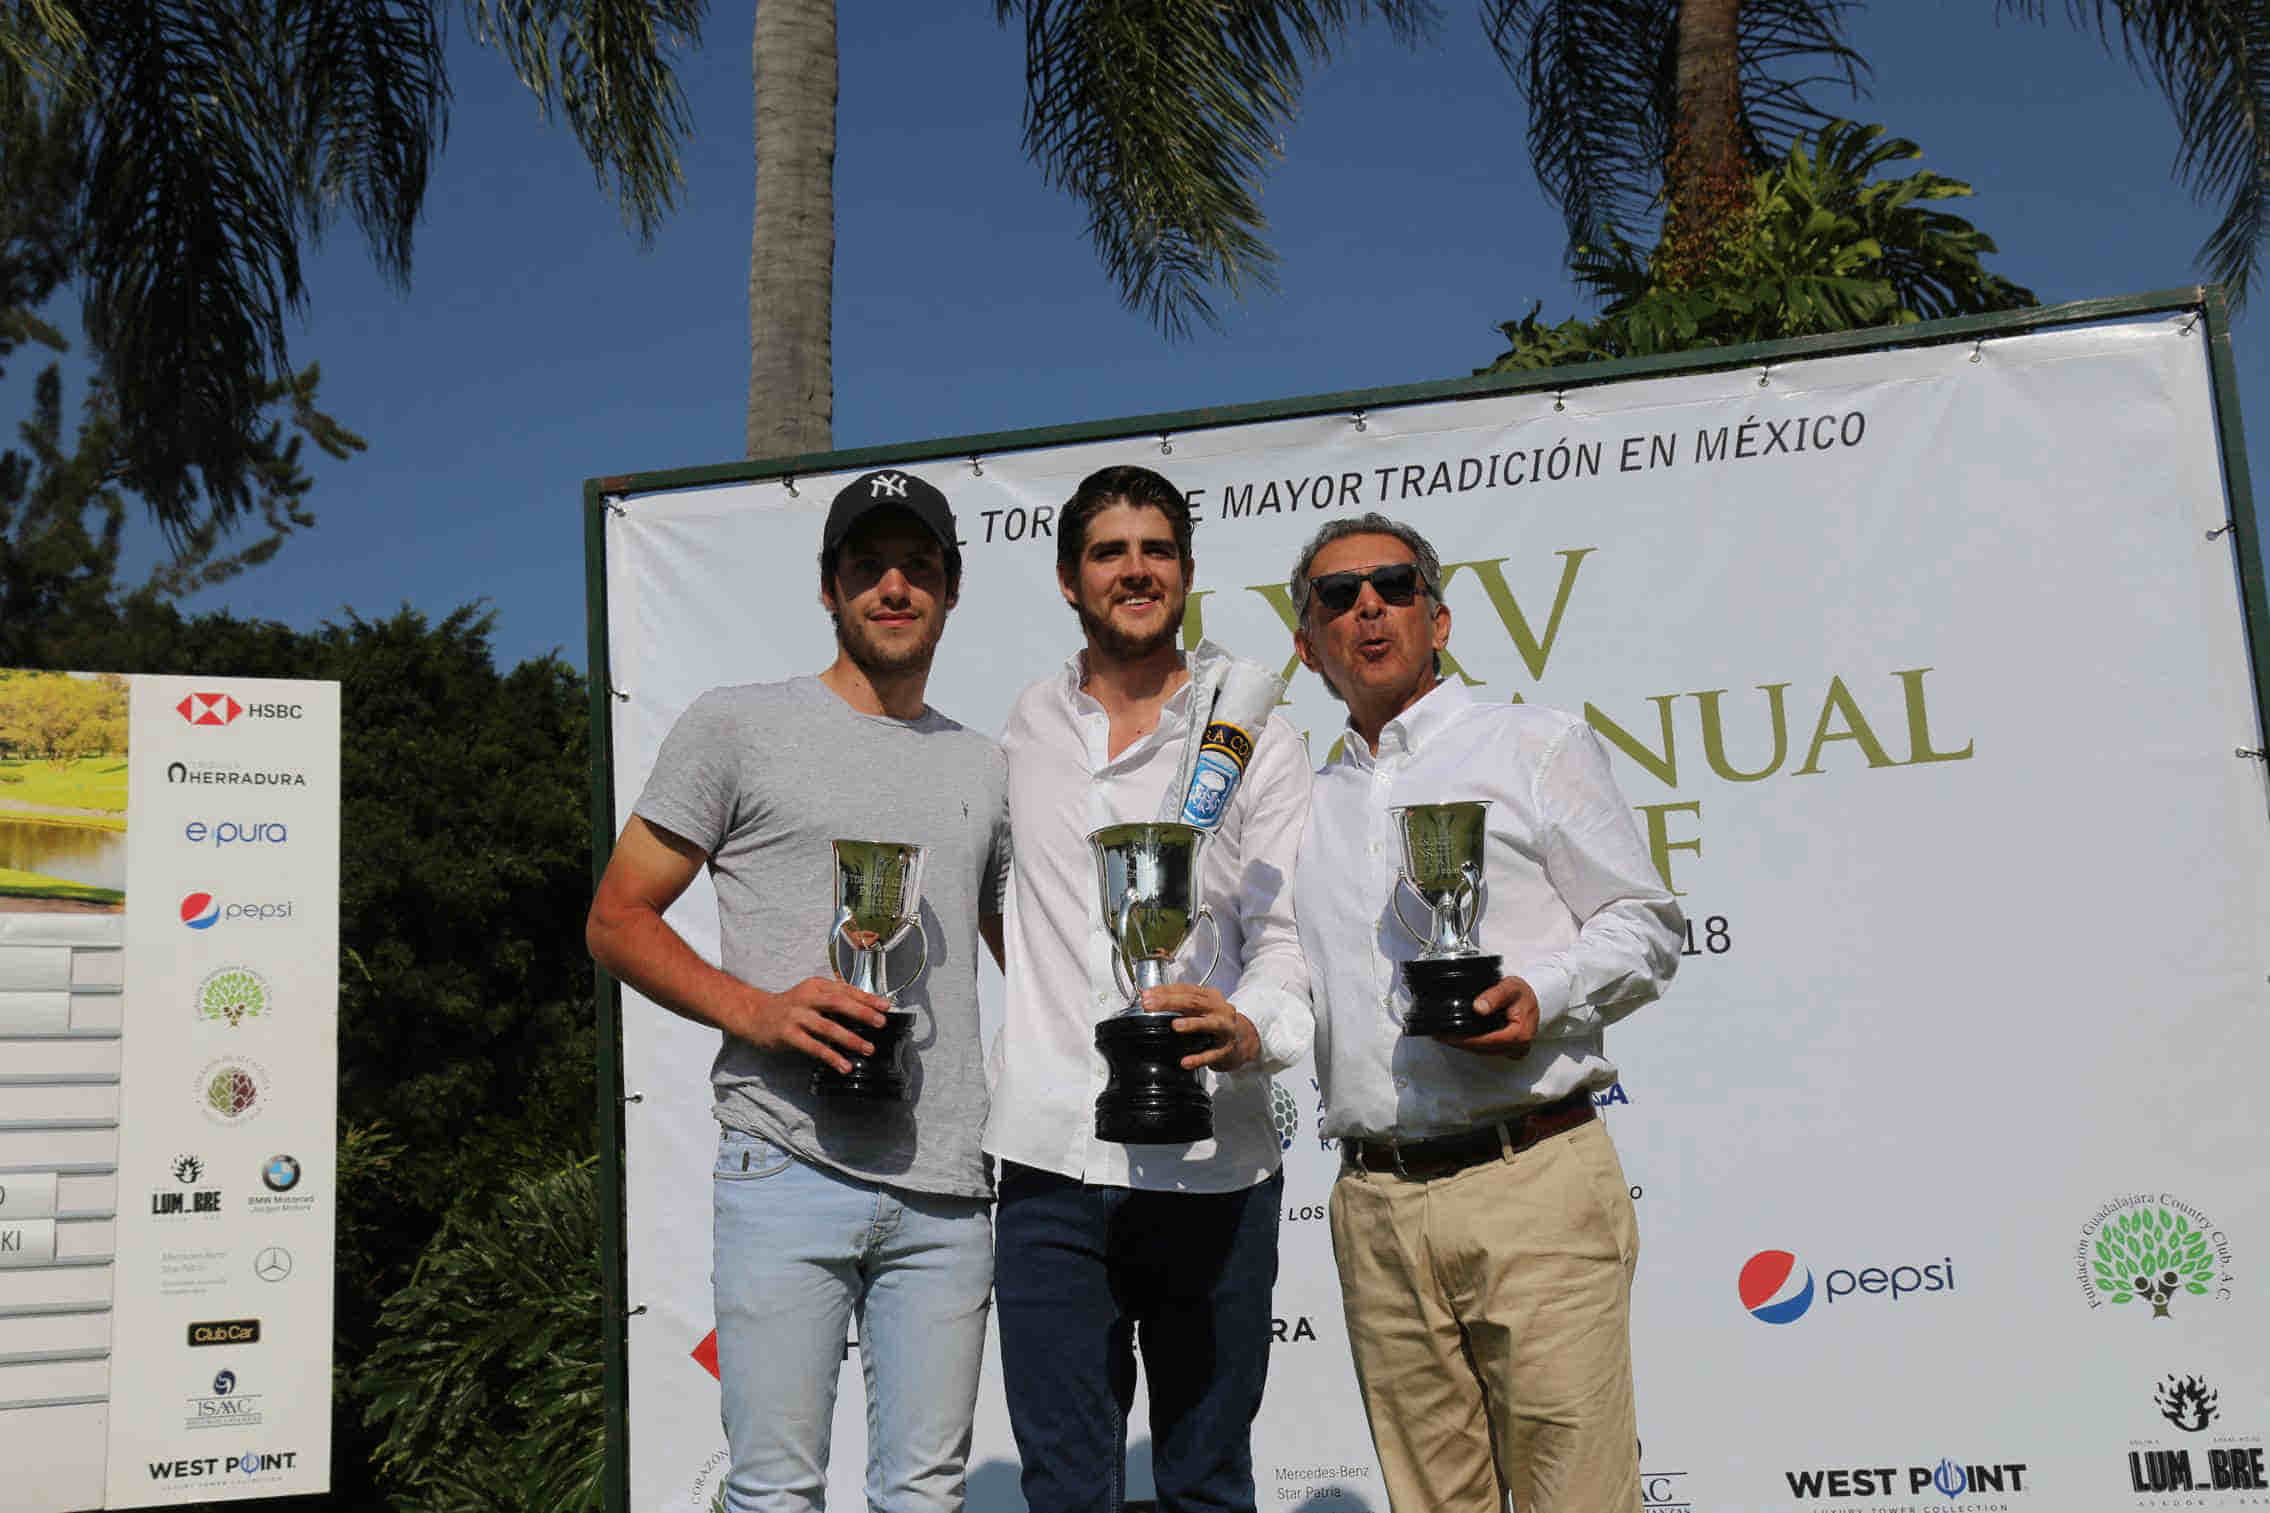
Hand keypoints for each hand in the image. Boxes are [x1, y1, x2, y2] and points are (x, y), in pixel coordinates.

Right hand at [734, 976, 889, 1073]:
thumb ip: (834, 998)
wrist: (755, 1014)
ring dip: (850, 1039)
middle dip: (862, 1013)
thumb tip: (866, 1009)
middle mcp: (807, 998)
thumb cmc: (790, 1006)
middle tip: (881, 1023)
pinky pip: (813, 1047)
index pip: (846, 990)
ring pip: (828, 1027)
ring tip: (868, 1049)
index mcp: (816, 986)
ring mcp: (796, 1016)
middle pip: (839, 1003)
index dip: (867, 998)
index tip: (886, 1006)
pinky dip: (831, 1057)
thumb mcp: (811, 995)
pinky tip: (844, 1065)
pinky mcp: (788, 1034)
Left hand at [1143, 984, 1261, 1072]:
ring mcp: (1226, 1029)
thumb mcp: (1202, 1009)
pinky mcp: (1227, 1049)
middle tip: (1149, 1005)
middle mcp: (1220, 1009)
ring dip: (1192, 1024)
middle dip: (1170, 1002)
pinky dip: (1198, 1058)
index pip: (1187, 989)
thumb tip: (1149, 999)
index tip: (1146, 994)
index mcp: (1211, 997)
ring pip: (1210, 1024)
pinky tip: (1185, 1061)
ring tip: (1175, 1025)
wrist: (1244, 1041)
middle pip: (1194, 1002)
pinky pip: (1212, 1054)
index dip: (1165, 990)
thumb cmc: (1216, 1023)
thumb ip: (1181, 1004)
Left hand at [1438, 975, 1538, 1058]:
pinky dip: (1471, 1043)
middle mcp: (1518, 1047)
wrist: (1533, 998)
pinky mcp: (1507, 1049)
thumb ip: (1495, 995)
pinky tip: (1458, 1036)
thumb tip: (1479, 1007)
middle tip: (1438, 1035)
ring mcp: (1513, 1050)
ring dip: (1463, 1044)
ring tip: (1444, 1035)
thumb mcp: (1510, 987)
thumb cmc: (1522, 993)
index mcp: (1520, 1034)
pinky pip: (1486, 1049)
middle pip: (1482, 1049)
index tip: (1446, 1035)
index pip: (1486, 1041)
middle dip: (1459, 1043)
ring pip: (1482, 1051)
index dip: (1464, 1039)